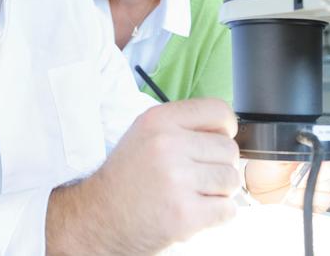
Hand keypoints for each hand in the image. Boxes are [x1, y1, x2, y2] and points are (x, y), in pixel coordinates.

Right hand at [46, 99, 240, 254]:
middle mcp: (167, 145)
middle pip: (229, 149)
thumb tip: (227, 131)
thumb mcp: (145, 134)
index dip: (225, 129)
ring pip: (231, 180)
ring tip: (192, 194)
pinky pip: (228, 210)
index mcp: (158, 120)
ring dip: (218, 191)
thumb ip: (183, 126)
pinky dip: (217, 214)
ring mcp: (176, 180)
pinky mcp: (184, 214)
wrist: (98, 218)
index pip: (219, 111)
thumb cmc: (126, 177)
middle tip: (196, 176)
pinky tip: (192, 210)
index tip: (217, 141)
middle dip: (219, 165)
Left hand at [245, 141, 329, 212]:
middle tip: (307, 168)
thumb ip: (292, 145)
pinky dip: (313, 197)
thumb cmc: (266, 167)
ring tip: (298, 182)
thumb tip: (304, 144)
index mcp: (316, 147)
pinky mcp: (322, 200)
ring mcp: (326, 183)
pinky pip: (329, 199)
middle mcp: (326, 164)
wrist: (258, 189)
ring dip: (321, 183)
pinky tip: (298, 194)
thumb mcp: (274, 149)